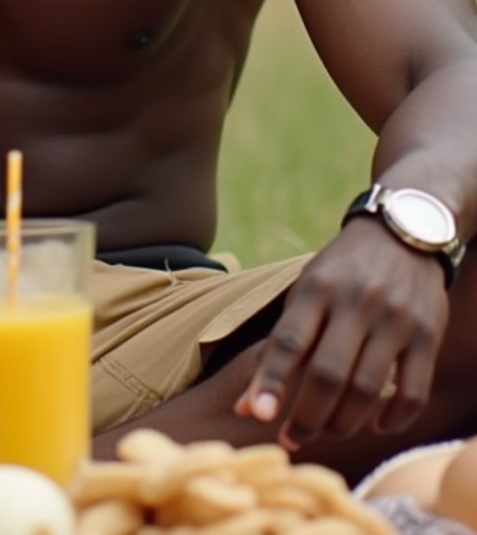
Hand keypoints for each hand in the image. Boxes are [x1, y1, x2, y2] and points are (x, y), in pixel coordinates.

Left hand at [234, 218, 448, 449]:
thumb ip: (279, 348)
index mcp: (317, 287)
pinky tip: (376, 425)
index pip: (289, 341)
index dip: (271, 382)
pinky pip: (413, 391)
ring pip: (368, 389)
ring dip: (344, 423)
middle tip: (293, 438)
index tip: (258, 416)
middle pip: (328, 374)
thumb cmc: (341, 271)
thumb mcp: (305, 292)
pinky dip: (394, 418)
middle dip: (307, 417)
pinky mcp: (428, 334)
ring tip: (328, 432)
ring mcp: (395, 318)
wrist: (403, 234)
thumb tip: (245, 408)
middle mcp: (356, 301)